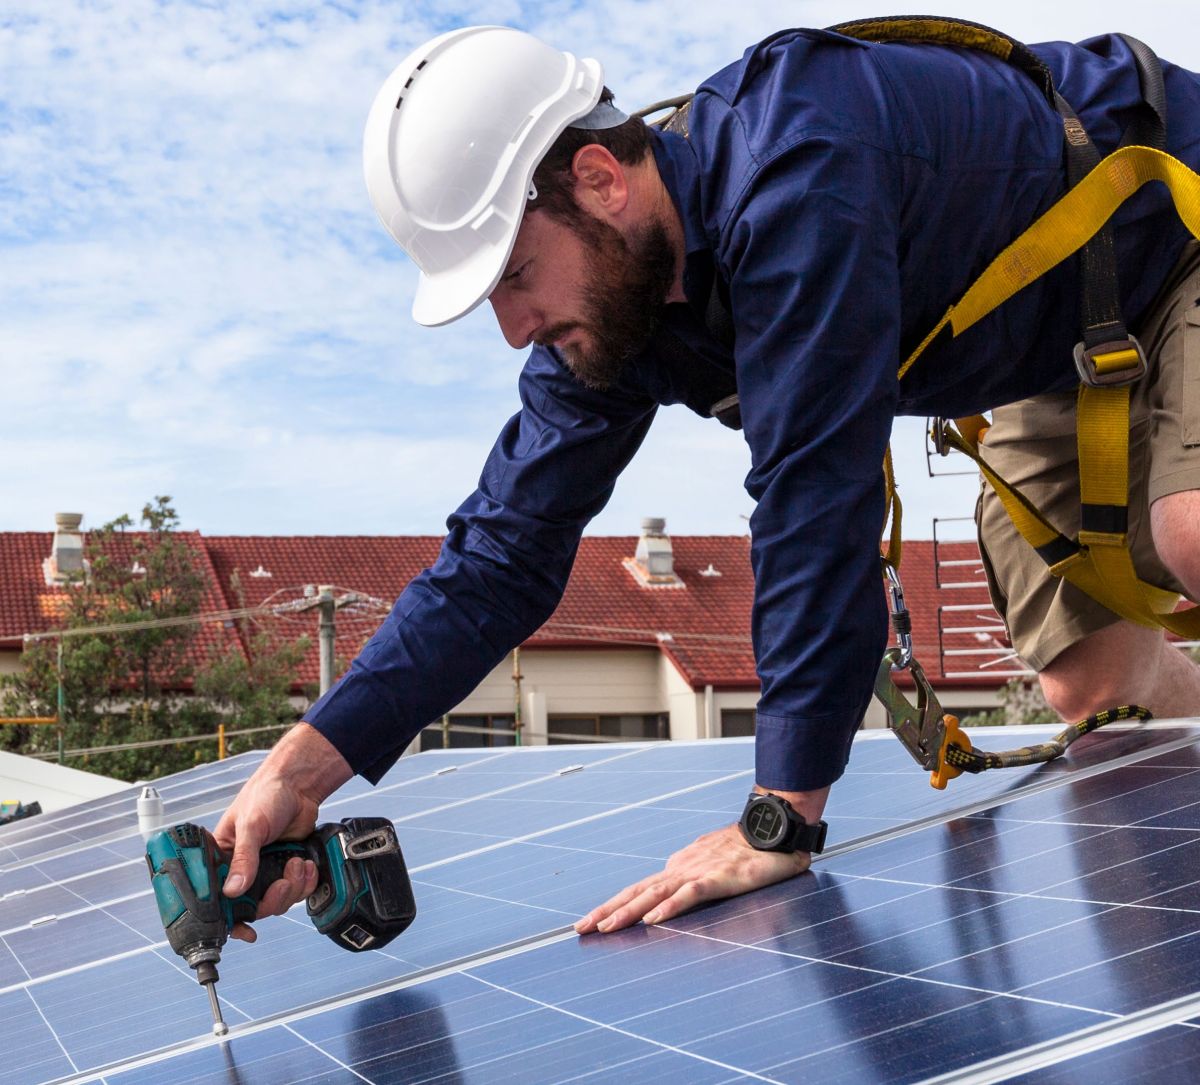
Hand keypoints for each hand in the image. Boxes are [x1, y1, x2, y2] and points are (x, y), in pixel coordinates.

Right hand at [212, 723, 352, 942]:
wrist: (299, 785)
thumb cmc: (266, 795)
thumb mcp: (251, 825)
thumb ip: (243, 858)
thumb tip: (232, 891)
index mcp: (222, 860)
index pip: (218, 899)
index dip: (230, 919)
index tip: (244, 930)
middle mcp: (243, 870)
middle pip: (253, 907)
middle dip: (272, 900)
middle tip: (282, 883)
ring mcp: (266, 871)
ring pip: (277, 901)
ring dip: (292, 888)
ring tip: (297, 864)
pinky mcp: (287, 868)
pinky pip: (296, 890)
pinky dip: (305, 882)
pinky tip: (306, 864)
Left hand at [574, 822, 810, 934]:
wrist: (772, 828)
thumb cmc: (747, 848)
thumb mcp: (713, 866)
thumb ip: (692, 877)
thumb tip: (672, 888)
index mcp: (680, 867)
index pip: (640, 889)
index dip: (615, 905)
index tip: (593, 921)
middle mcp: (682, 868)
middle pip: (637, 891)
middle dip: (607, 911)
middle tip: (581, 928)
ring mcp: (699, 872)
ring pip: (656, 893)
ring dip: (628, 911)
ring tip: (605, 927)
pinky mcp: (719, 877)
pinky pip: (691, 894)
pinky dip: (670, 906)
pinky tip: (654, 919)